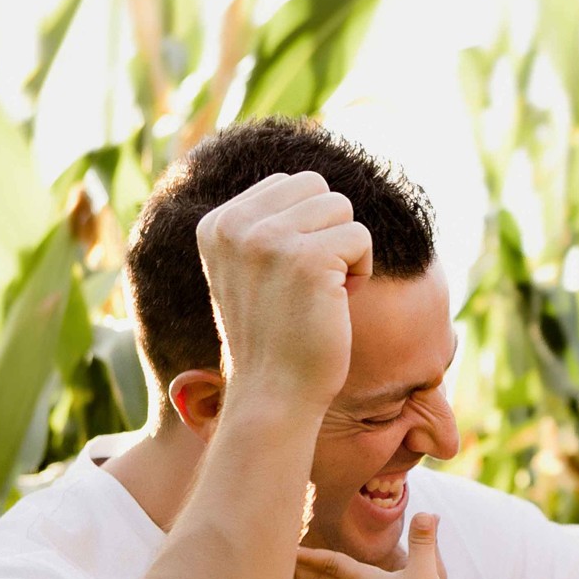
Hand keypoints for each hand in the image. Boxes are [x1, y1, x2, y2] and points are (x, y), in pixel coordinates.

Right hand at [196, 170, 373, 415]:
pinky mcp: (305, 259)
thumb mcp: (251, 271)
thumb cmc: (274, 338)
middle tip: (315, 282)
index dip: (308, 227)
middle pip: (317, 187)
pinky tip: (338, 302)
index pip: (289, 184)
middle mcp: (235, 225)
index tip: (293, 275)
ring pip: (341, 207)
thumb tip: (307, 184)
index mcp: (217, 223)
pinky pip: (361, 237)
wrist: (273, 393)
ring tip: (325, 292)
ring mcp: (268, 240)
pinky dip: (362, 271)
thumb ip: (265, 225)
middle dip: (330, 230)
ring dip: (347, 250)